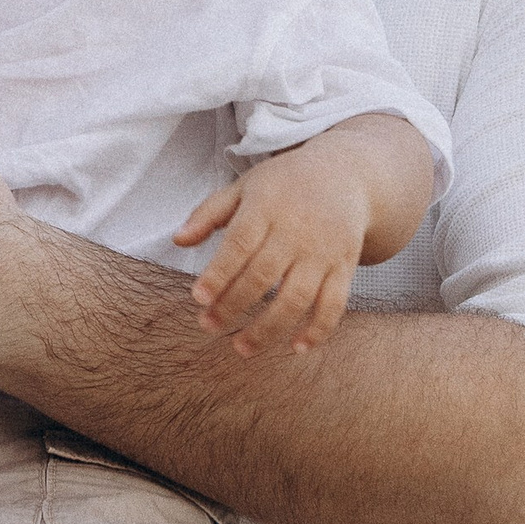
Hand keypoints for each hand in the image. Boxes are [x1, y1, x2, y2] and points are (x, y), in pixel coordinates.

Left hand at [174, 148, 368, 354]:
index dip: (219, 273)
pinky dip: (318, 329)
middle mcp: (296, 231)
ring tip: (241, 348)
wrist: (345, 175)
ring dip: (269, 328)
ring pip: (297, 297)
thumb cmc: (284, 185)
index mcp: (267, 208)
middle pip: (263, 275)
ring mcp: (323, 252)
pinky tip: (296, 348)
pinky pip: (334, 304)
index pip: (240, 244)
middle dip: (234, 305)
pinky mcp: (345, 267)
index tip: (198, 297)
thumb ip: (209, 213)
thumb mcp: (244, 187)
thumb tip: (178, 240)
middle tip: (208, 326)